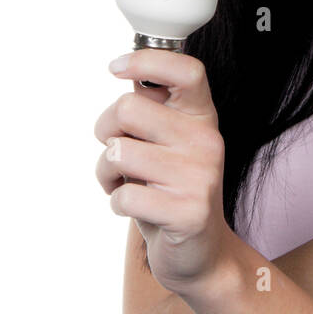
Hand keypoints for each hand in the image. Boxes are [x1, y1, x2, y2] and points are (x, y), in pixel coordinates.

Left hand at [94, 49, 234, 294]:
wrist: (201, 252)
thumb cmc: (172, 189)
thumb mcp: (168, 142)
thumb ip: (153, 109)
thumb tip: (127, 69)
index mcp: (202, 117)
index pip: (187, 71)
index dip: (146, 60)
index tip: (116, 68)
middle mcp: (206, 141)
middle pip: (128, 107)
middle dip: (106, 130)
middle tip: (117, 151)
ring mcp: (200, 176)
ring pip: (118, 152)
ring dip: (107, 173)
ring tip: (127, 183)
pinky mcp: (188, 212)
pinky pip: (123, 195)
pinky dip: (117, 203)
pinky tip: (136, 207)